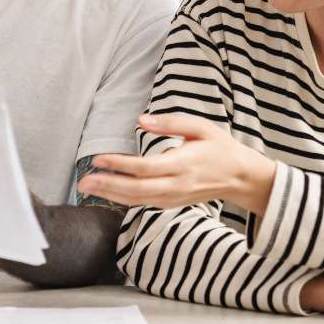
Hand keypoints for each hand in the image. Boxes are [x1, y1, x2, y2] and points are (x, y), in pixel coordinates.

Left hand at [76, 114, 276, 214]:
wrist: (240, 177)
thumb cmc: (220, 147)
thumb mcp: (201, 127)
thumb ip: (171, 123)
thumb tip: (141, 120)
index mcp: (183, 164)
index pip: (144, 167)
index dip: (120, 165)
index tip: (98, 159)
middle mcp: (176, 185)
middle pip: (136, 189)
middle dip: (107, 186)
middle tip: (83, 181)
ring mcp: (174, 198)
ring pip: (137, 200)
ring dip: (110, 195)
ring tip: (87, 188)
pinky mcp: (172, 203)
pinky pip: (144, 203)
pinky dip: (123, 200)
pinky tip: (107, 193)